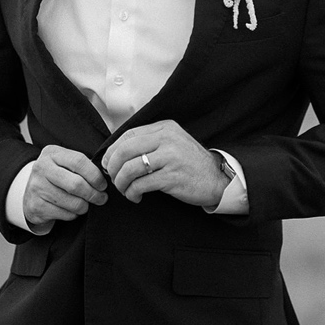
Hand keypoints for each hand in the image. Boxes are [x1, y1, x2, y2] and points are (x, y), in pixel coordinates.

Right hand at [24, 145, 109, 227]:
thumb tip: (107, 177)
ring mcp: (36, 188)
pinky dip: (74, 214)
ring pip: (72, 202)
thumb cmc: (57, 175)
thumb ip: (83, 165)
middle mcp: (41, 168)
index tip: (103, 185)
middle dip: (94, 194)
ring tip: (88, 204)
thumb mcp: (66, 162)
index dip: (95, 175)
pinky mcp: (35, 206)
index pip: (79, 162)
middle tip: (102, 198)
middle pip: (76, 184)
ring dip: (85, 206)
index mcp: (52, 154)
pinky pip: (65, 214)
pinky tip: (73, 209)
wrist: (30, 190)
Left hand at [102, 120, 228, 207]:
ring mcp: (171, 157)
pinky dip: (132, 193)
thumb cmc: (190, 163)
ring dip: (121, 183)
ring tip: (125, 190)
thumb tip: (115, 154)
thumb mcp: (172, 143)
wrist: (216, 178)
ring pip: (130, 169)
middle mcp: (167, 139)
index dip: (112, 151)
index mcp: (165, 128)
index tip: (109, 164)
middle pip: (125, 150)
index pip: (128, 135)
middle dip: (113, 168)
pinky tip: (136, 197)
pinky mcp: (172, 176)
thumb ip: (149, 142)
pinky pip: (140, 185)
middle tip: (113, 179)